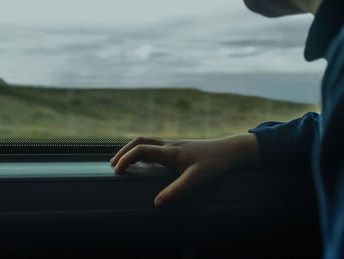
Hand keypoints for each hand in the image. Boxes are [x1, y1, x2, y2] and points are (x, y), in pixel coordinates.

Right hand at [110, 134, 259, 207]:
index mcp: (171, 151)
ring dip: (132, 149)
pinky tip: (146, 159)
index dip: (126, 160)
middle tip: (113, 164)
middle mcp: (170, 145)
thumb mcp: (196, 179)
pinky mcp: (179, 147)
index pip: (141, 150)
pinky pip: (156, 144)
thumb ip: (177, 190)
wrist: (229, 150)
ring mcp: (174, 144)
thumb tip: (157, 203)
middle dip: (124, 151)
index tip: (116, 172)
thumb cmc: (214, 163)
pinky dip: (143, 149)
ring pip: (147, 141)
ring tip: (124, 161)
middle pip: (140, 141)